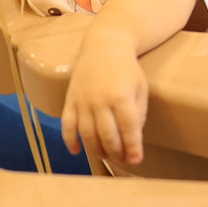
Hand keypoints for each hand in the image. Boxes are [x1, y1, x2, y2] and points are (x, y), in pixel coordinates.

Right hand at [62, 29, 149, 164]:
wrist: (104, 46)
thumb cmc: (126, 69)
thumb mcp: (140, 87)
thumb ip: (138, 113)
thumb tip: (133, 137)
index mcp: (121, 96)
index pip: (128, 128)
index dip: (132, 147)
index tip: (136, 160)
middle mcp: (100, 100)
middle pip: (107, 135)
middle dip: (116, 152)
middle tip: (122, 159)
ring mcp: (82, 101)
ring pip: (86, 134)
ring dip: (96, 150)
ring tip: (106, 155)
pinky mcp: (70, 100)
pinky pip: (66, 125)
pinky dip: (69, 140)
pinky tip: (76, 151)